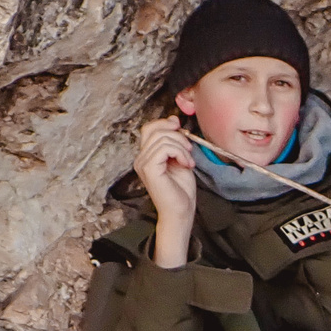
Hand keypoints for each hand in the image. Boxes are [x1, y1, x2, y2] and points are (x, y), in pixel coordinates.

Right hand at [134, 116, 200, 265]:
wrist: (181, 212)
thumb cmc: (181, 189)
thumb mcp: (180, 157)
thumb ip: (175, 140)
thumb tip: (173, 119)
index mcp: (146, 155)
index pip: (149, 128)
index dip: (165, 124)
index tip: (180, 130)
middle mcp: (141, 158)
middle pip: (155, 129)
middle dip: (177, 135)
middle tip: (189, 150)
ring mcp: (143, 163)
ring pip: (162, 138)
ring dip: (182, 147)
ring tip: (189, 161)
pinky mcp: (149, 169)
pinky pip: (164, 148)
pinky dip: (180, 153)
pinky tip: (186, 164)